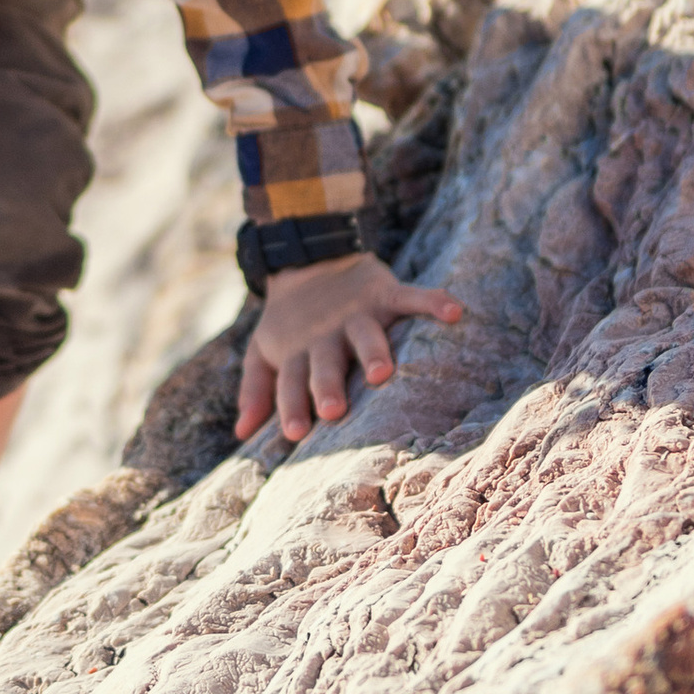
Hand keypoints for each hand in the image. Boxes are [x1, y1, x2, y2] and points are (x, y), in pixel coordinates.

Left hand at [237, 249, 461, 446]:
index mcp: (298, 352)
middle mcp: (327, 336)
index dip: (291, 405)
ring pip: (365, 335)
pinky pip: (411, 296)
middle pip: (326, 363)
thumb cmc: (290, 323)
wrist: (308, 259)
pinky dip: (432, 300)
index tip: (293, 433)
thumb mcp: (265, 350)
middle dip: (328, 385)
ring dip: (373, 351)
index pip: (292, 383)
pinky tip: (453, 311)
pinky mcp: (383, 292)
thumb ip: (256, 390)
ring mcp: (356, 314)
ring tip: (382, 373)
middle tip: (333, 410)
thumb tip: (240, 433)